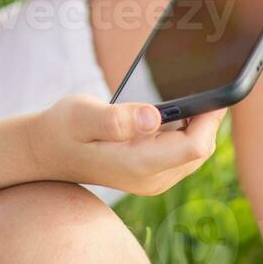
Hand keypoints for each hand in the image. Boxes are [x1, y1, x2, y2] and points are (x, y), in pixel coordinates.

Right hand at [24, 95, 225, 195]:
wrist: (45, 151)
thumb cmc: (63, 128)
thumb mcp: (82, 116)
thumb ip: (116, 118)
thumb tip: (153, 116)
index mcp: (138, 165)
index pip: (194, 146)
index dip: (211, 118)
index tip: (217, 89)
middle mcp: (151, 179)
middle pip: (200, 150)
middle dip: (209, 119)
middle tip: (212, 84)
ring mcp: (152, 180)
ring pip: (194, 152)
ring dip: (199, 125)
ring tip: (197, 93)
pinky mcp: (150, 173)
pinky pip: (182, 152)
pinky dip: (186, 130)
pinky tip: (178, 108)